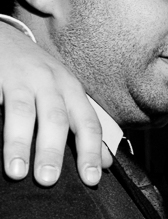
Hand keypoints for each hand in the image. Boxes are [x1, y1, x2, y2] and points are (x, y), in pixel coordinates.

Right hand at [0, 24, 109, 185]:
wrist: (4, 37)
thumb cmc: (38, 75)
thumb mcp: (66, 96)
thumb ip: (83, 128)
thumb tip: (106, 164)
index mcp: (72, 90)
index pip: (88, 124)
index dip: (91, 152)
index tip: (91, 180)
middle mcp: (49, 82)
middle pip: (55, 119)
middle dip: (52, 151)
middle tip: (48, 180)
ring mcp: (20, 78)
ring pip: (23, 112)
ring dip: (19, 143)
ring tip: (16, 172)